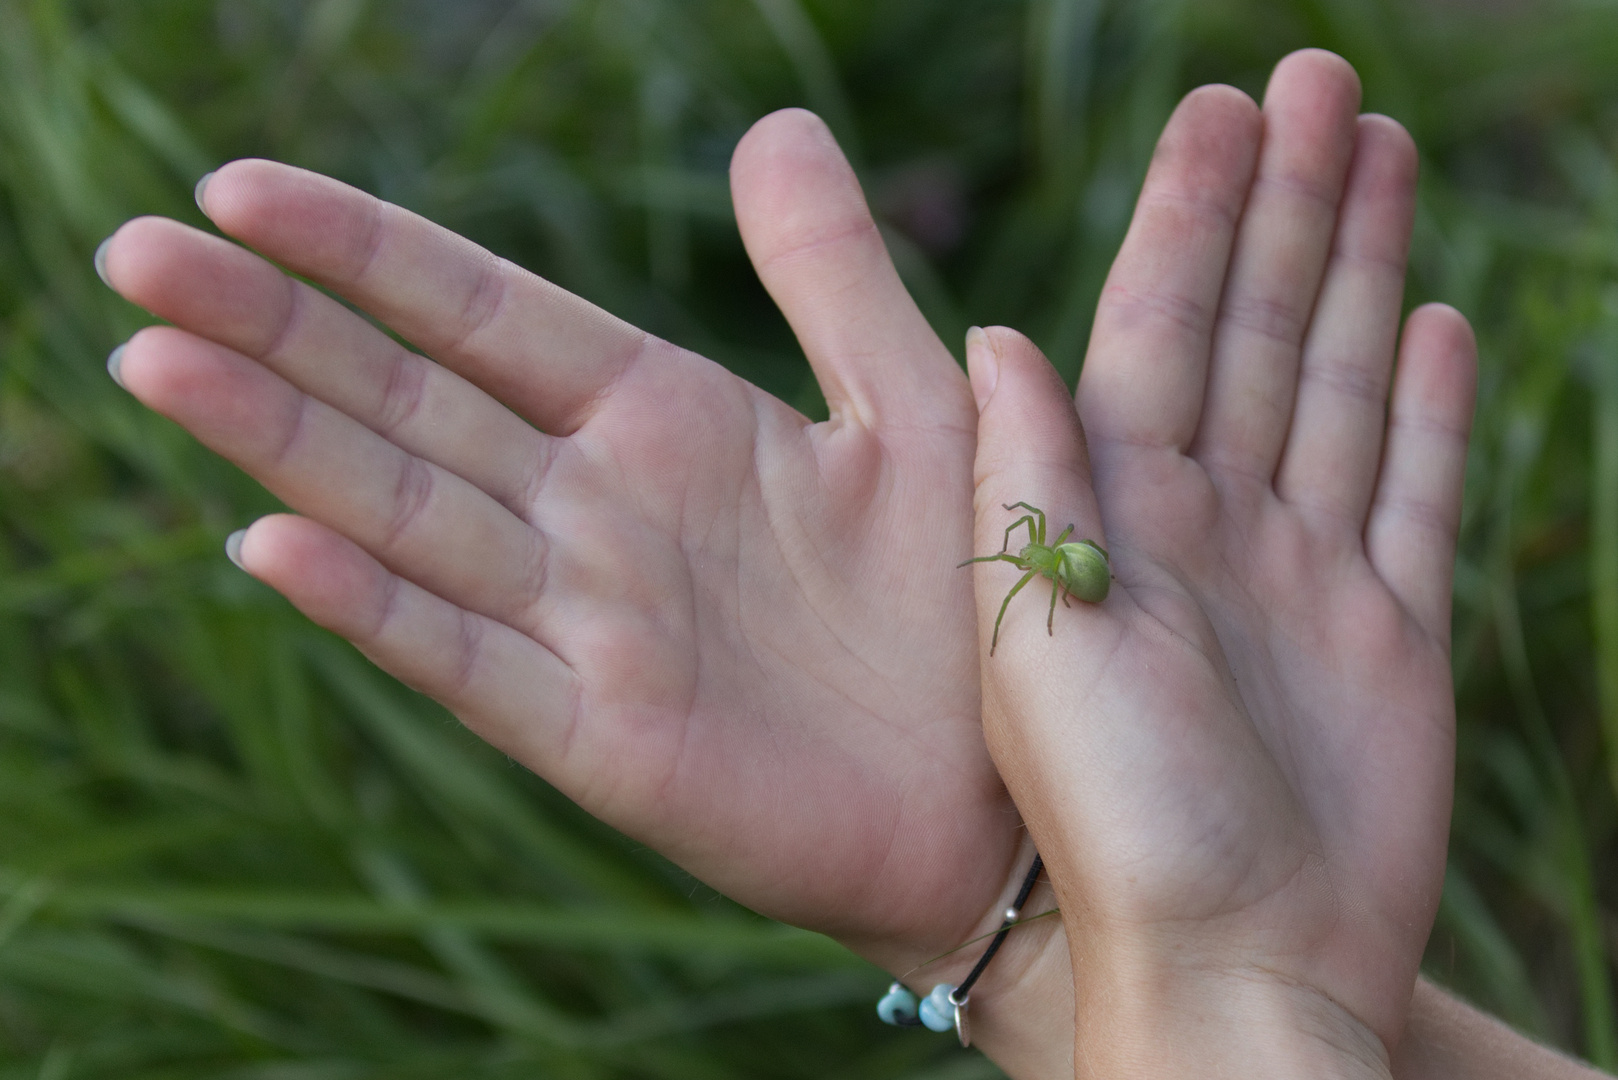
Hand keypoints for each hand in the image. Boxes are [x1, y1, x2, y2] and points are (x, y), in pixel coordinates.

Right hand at [97, 111, 1017, 978]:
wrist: (1011, 781)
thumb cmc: (971, 592)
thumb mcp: (911, 405)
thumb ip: (831, 275)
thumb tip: (776, 123)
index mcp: (663, 417)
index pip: (484, 314)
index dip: (367, 252)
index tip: (245, 189)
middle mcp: (600, 510)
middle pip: (409, 400)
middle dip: (276, 327)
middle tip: (140, 253)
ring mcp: (588, 622)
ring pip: (406, 511)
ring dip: (281, 439)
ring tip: (155, 359)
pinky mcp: (600, 736)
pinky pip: (469, 658)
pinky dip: (374, 606)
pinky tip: (271, 541)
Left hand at [965, 51, 1475, 1075]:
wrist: (1230, 961)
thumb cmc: (1112, 817)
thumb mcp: (1036, 637)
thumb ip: (1023, 481)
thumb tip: (997, 331)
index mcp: (1112, 512)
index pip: (1155, 322)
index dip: (1191, 213)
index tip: (1227, 106)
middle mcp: (1204, 524)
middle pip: (1253, 327)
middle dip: (1288, 205)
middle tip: (1323, 81)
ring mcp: (1300, 573)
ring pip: (1334, 381)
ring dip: (1358, 268)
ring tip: (1382, 152)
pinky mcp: (1385, 633)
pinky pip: (1408, 490)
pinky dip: (1423, 407)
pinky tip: (1433, 321)